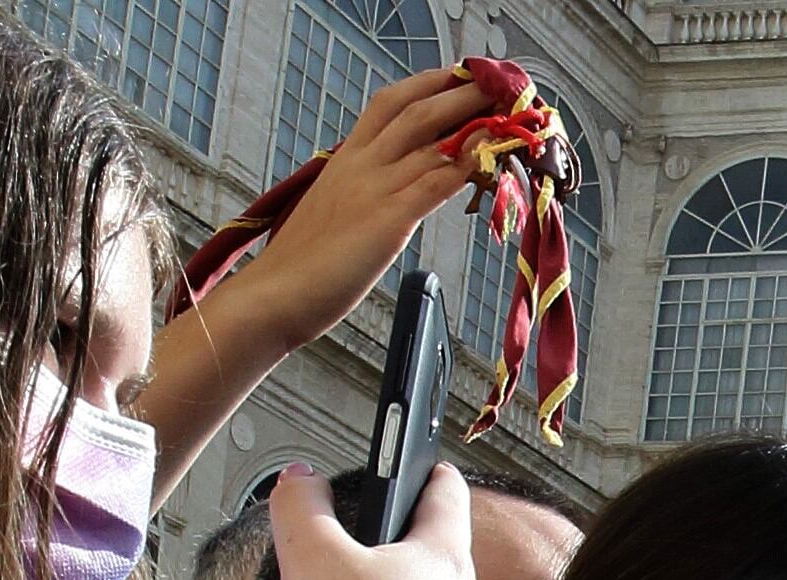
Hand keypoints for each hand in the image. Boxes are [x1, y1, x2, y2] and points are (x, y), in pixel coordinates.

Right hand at [196, 69, 485, 357]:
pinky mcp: (387, 220)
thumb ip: (362, 192)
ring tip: (511, 114)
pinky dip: (467, 164)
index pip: (389, 103)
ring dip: (477, 123)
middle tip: (500, 86)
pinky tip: (491, 154)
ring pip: (433, 140)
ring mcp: (374, 189)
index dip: (428, 85)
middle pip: (418, 111)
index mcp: (346, 160)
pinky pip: (434, 183)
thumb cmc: (303, 264)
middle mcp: (361, 165)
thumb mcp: (333, 211)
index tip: (459, 78)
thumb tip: (392, 191)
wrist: (275, 294)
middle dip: (462, 92)